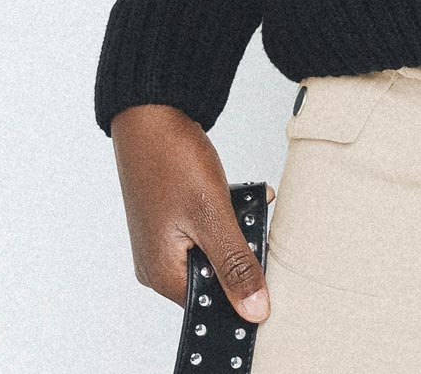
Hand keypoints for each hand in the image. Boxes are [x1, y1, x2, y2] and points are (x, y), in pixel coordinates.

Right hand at [109, 103, 275, 323]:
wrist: (151, 111)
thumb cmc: (171, 160)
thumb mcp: (212, 216)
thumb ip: (234, 265)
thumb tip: (255, 310)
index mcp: (162, 273)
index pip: (211, 303)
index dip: (242, 290)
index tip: (269, 270)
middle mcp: (157, 262)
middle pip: (213, 275)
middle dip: (242, 251)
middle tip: (260, 225)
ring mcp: (162, 238)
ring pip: (213, 247)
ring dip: (238, 227)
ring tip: (254, 204)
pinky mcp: (170, 216)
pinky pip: (206, 226)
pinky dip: (227, 212)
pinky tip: (245, 194)